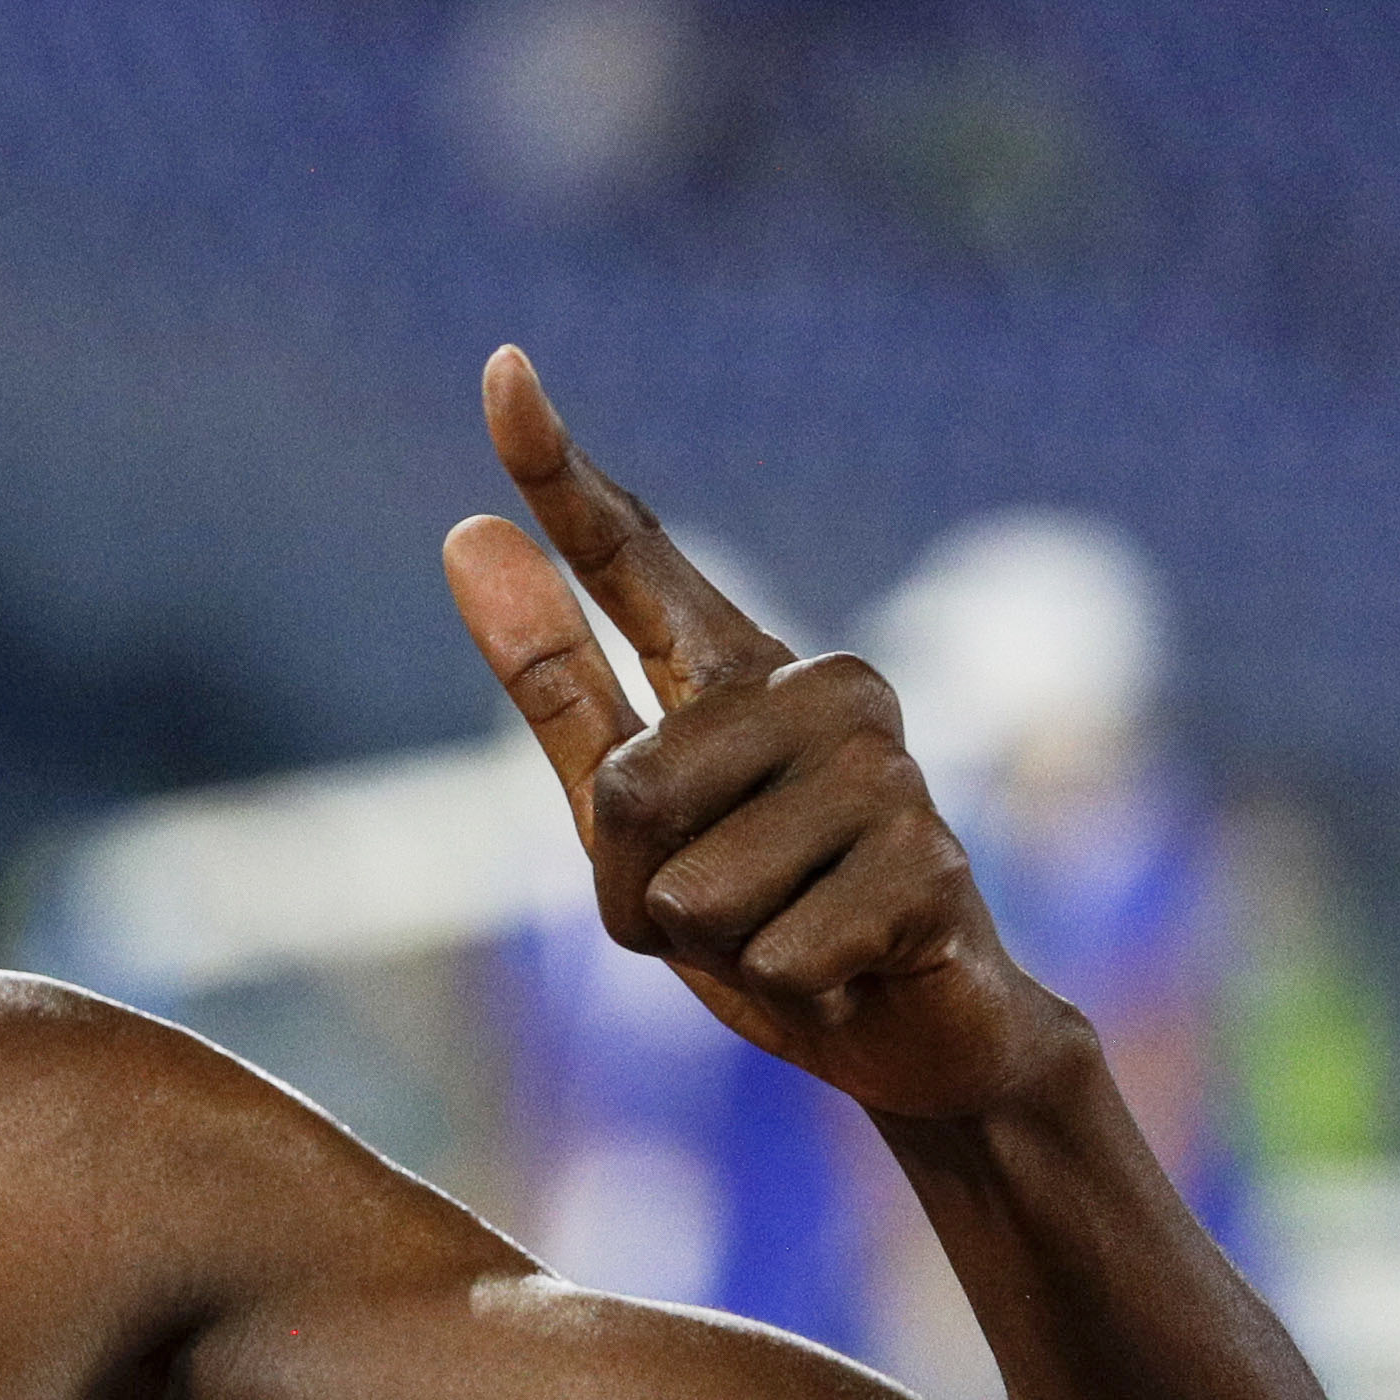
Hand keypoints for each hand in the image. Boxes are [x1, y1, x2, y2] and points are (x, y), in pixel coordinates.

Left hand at [441, 345, 1082, 1121]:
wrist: (905, 1030)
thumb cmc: (754, 915)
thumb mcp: (620, 819)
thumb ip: (552, 682)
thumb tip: (466, 533)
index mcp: (736, 671)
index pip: (633, 555)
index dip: (556, 470)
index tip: (499, 369)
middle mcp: (823, 689)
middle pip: (625, 792)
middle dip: (639, 891)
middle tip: (721, 908)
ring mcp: (889, 770)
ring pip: (693, 890)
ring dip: (715, 947)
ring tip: (785, 931)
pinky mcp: (934, 867)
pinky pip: (770, 952)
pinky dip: (780, 985)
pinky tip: (841, 965)